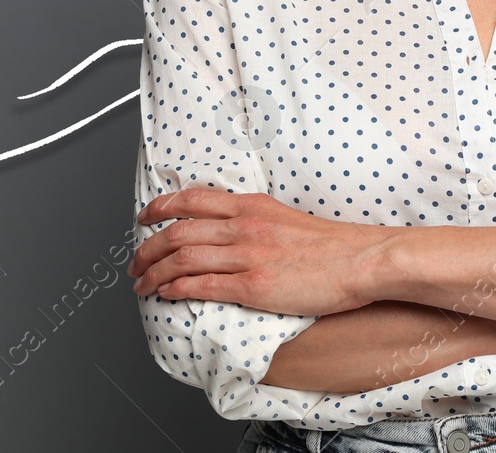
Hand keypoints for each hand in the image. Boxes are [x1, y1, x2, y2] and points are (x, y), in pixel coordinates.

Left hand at [129, 186, 389, 315]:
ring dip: (153, 272)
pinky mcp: (253, 285)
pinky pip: (200, 285)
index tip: (144, 217)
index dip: (160, 207)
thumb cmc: (332, 246)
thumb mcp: (285, 217)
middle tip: (135, 261)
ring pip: (181, 259)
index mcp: (252, 205)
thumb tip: (229, 229)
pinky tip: (165, 294)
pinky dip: (175, 289)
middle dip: (147, 248)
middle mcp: (244, 226)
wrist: (361, 260)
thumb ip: (255, 220)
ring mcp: (247, 255)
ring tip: (142, 284)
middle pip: (177, 231)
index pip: (192, 200)